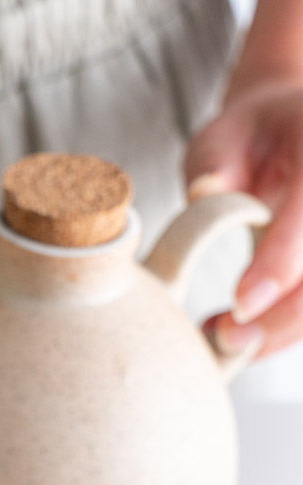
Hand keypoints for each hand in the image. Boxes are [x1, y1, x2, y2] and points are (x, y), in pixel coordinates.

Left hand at [186, 81, 302, 357]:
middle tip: (225, 339)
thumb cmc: (250, 142)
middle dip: (280, 317)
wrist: (288, 142)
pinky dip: (281, 333)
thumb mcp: (223, 137)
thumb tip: (204, 192)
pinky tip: (240, 335)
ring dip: (279, 335)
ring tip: (222, 339)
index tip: (239, 302)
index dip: (280, 262)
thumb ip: (213, 163)